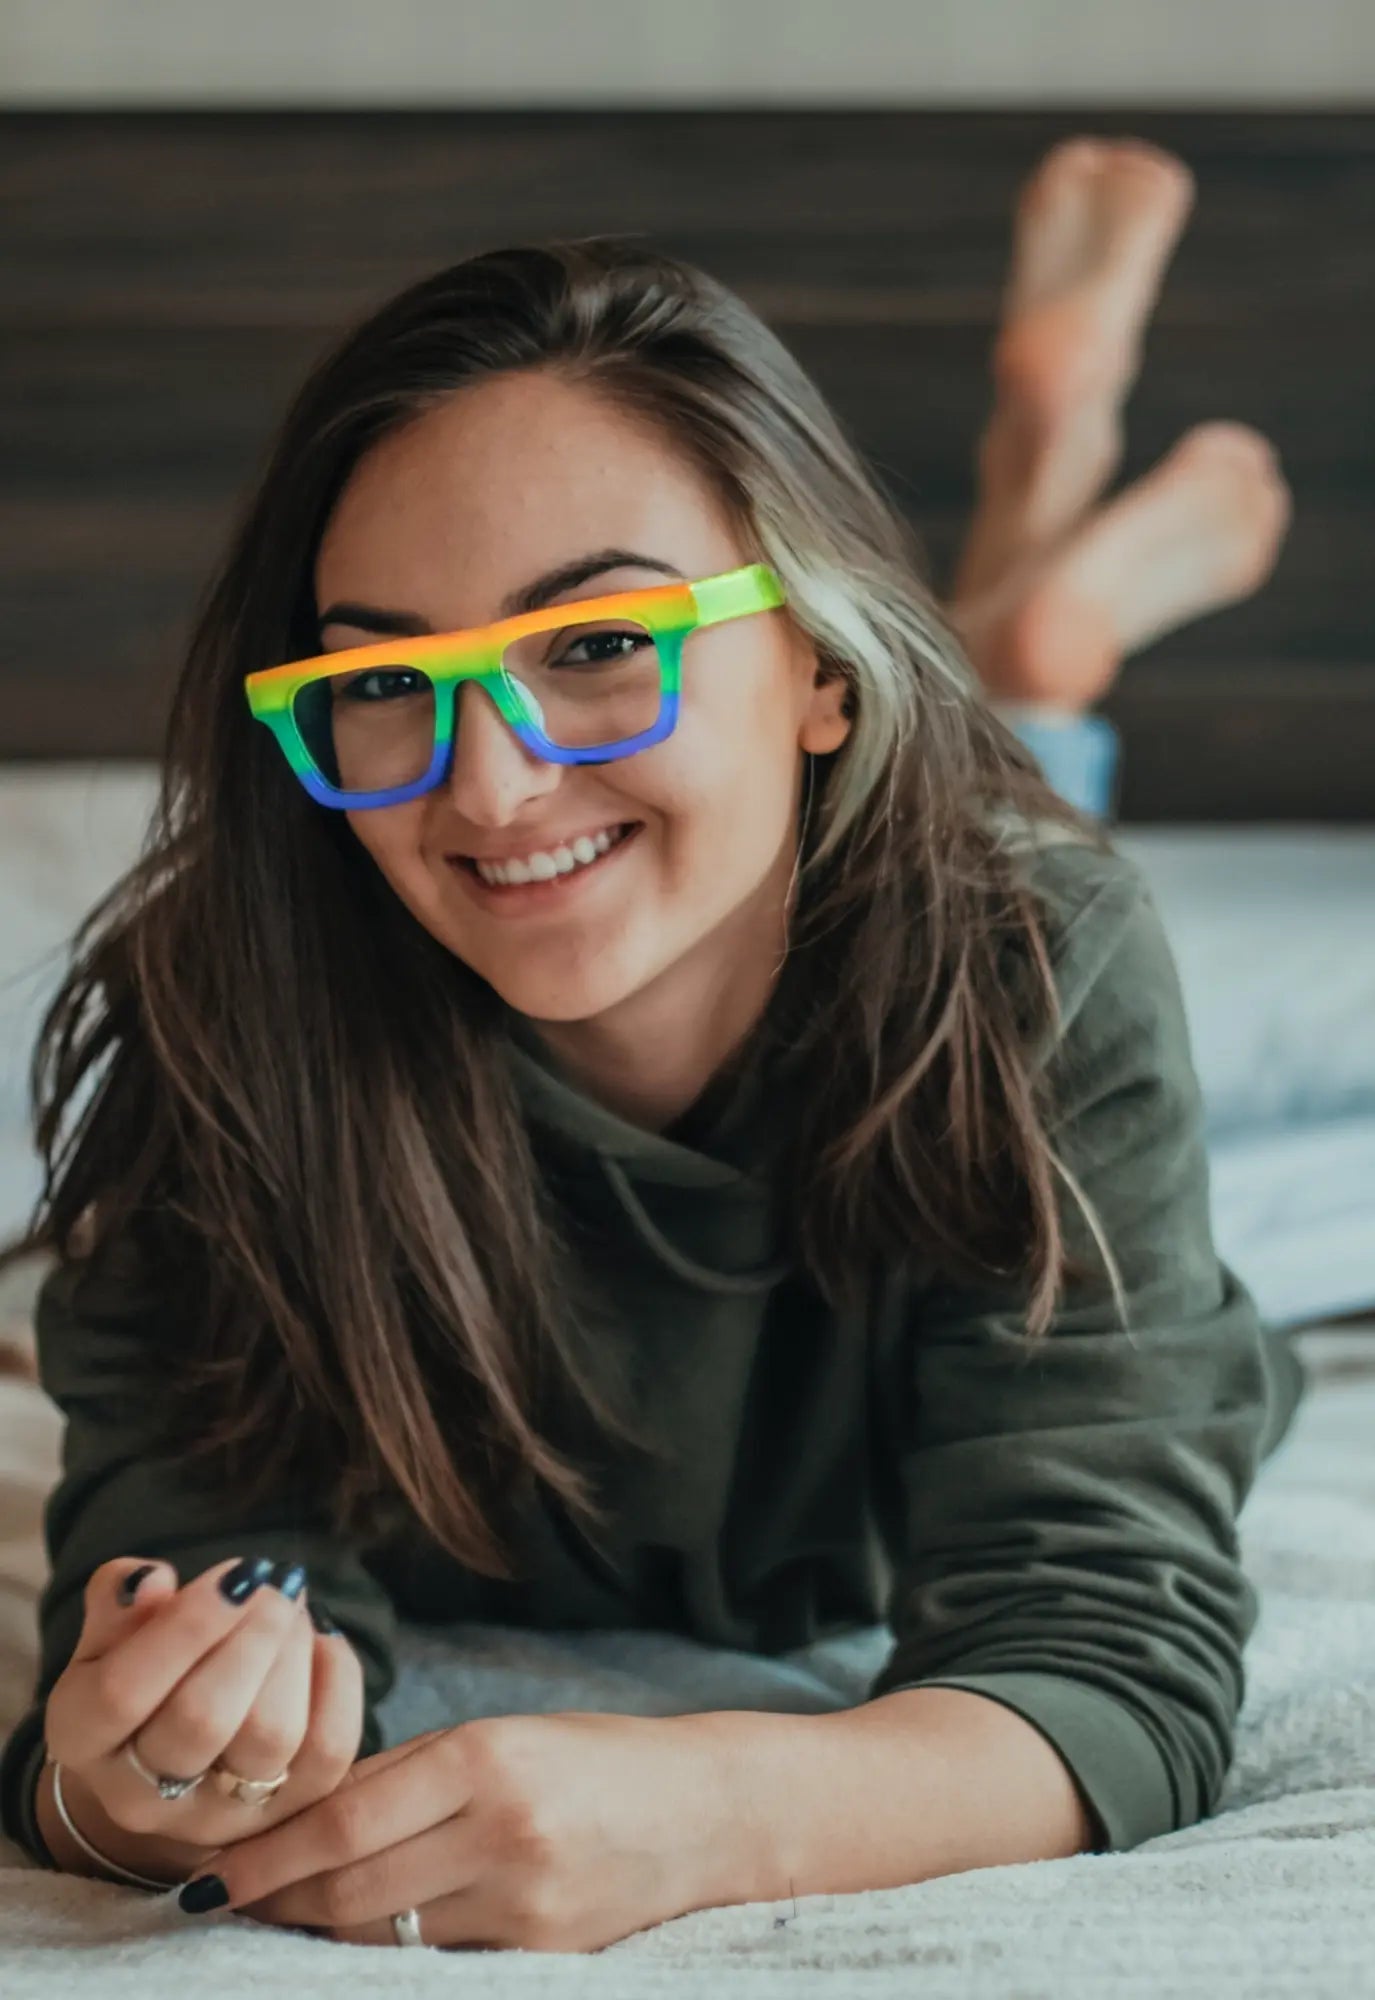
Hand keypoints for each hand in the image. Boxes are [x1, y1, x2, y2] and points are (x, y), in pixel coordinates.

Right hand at [44, 1553, 362, 1855]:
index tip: (234, 1573)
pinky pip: (329, 1750)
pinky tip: (321, 1641)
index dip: (185, 1626)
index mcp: (81, 1740)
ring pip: (272, 1736)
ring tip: (291, 1606)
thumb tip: (151, 1582)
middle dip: (251, 1636)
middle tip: (273, 1581)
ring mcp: (219, 1817)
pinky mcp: (288, 1814)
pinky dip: (337, 1682)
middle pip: (203, 1719)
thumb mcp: (108, 1638)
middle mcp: (142, 1796)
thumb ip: (119, 1606)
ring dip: (293, 1652)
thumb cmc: (138, 1677)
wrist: (163, 1765)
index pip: (122, 1693)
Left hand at [185, 1709, 745, 1951]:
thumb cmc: (595, 1758)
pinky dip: (394, 1951)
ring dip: (326, 1933)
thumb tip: (310, 1816)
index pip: (344, 1824)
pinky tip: (373, 1935)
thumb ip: (411, 1773)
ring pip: (383, 1939)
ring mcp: (525, 1904)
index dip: (267, 1859)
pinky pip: (439, 1960)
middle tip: (231, 1904)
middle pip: (350, 1895)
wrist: (709, 1811)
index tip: (210, 1877)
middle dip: (280, 1905)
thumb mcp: (504, 1735)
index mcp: (485, 1759)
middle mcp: (502, 1832)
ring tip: (289, 1917)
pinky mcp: (543, 1957)